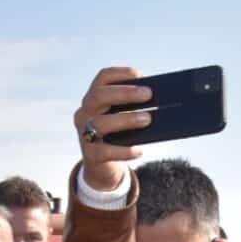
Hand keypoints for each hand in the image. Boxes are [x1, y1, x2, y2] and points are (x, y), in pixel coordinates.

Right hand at [74, 67, 152, 194]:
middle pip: (99, 96)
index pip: (102, 78)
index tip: (140, 75)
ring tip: (147, 119)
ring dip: (126, 119)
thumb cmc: (117, 137)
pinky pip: (106, 151)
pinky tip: (139, 150)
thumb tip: (156, 99)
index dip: (120, 73)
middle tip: (148, 94)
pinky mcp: (90, 154)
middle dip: (125, 93)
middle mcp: (85, 112)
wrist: (103, 168)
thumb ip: (133, 107)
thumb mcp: (123, 118)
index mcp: (94, 99)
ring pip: (101, 123)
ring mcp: (84, 133)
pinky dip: (124, 150)